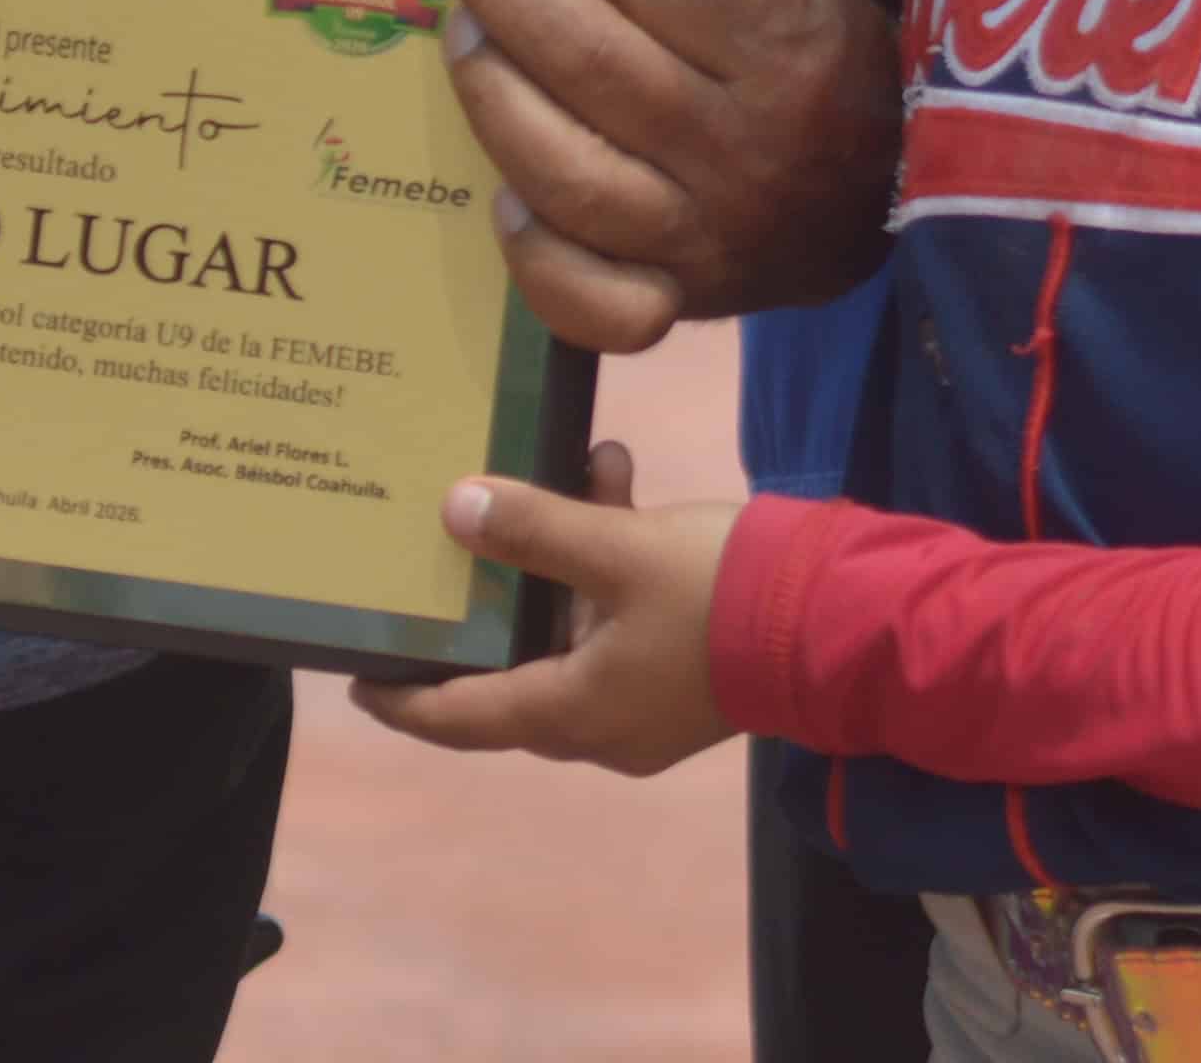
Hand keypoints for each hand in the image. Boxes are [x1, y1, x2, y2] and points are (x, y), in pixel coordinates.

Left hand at [349, 445, 740, 772]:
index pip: (463, 719)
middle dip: (481, 612)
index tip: (360, 681)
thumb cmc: (719, 595)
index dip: (406, 701)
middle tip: (432, 571)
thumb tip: (456, 510)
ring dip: (553, 563)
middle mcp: (603, 725)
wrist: (840, 618)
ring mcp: (647, 703)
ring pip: (570, 631)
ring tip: (544, 478)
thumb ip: (536, 529)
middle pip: (512, 676)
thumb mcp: (618, 550)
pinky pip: (618, 618)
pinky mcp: (684, 670)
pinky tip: (611, 474)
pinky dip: (605, 562)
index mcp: (575, 712)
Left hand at [428, 0, 903, 352]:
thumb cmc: (810, 52)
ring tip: (459, 24)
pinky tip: (501, 193)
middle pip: (593, 59)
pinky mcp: (679, 303)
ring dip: (493, 91)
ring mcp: (709, 236)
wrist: (886, 195)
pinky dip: (534, 252)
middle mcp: (746, 145)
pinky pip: (590, 303)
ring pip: (571, 175)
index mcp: (784, 40)